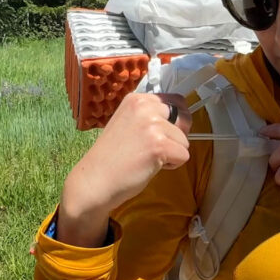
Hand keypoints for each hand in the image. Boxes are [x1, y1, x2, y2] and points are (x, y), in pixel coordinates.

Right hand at [57, 93, 191, 246]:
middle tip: (151, 148)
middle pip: (184, 119)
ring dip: (171, 153)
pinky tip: (149, 166)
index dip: (174, 121)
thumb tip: (182, 119)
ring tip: (145, 158)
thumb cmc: (112, 157)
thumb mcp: (129, 123)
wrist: (95, 179)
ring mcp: (152, 125)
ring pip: (184, 140)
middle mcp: (145, 107)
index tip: (161, 133)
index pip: (175, 101)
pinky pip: (183, 156)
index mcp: (137, 99)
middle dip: (175, 137)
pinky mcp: (159, 145)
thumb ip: (149, 118)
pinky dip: (171, 166)